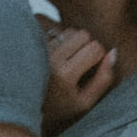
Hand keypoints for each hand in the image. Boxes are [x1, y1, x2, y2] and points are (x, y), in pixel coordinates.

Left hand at [38, 19, 116, 136]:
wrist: (22, 106)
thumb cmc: (58, 106)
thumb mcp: (85, 102)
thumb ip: (104, 79)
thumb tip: (113, 52)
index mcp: (64, 75)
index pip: (95, 48)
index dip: (99, 56)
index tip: (93, 68)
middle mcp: (50, 59)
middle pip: (83, 34)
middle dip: (87, 46)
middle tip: (80, 63)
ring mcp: (39, 49)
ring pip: (70, 31)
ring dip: (73, 43)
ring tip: (66, 61)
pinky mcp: (31, 42)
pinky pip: (55, 29)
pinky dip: (60, 40)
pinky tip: (55, 56)